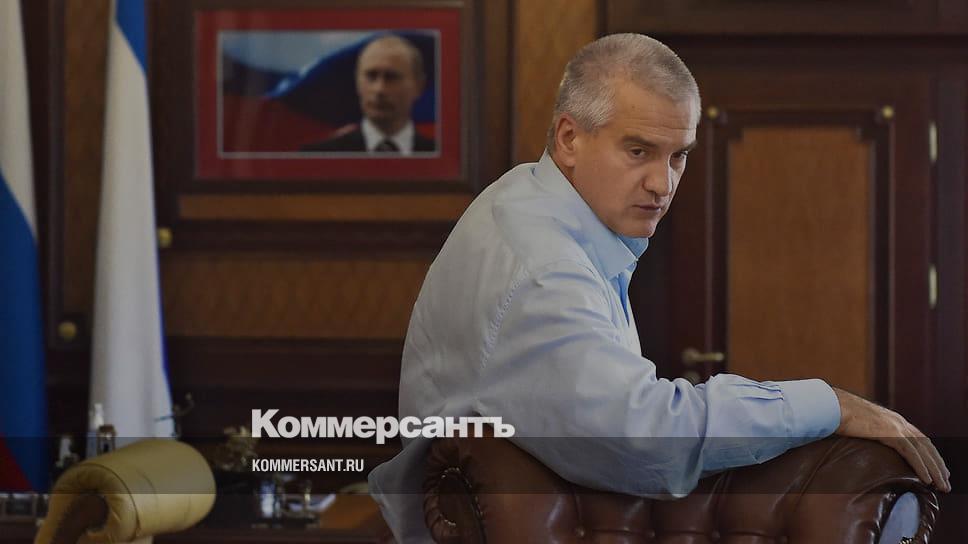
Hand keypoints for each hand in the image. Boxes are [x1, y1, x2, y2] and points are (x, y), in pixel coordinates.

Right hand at [833, 387, 949, 491]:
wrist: (829, 405)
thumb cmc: (836, 414)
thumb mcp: (856, 425)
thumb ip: (865, 433)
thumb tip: (861, 443)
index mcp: (890, 419)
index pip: (918, 438)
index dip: (929, 454)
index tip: (936, 469)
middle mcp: (897, 421)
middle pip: (926, 445)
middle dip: (937, 464)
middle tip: (945, 482)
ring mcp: (894, 425)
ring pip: (923, 450)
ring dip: (935, 470)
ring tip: (941, 486)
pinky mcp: (889, 432)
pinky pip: (911, 453)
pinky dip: (921, 467)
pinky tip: (927, 480)